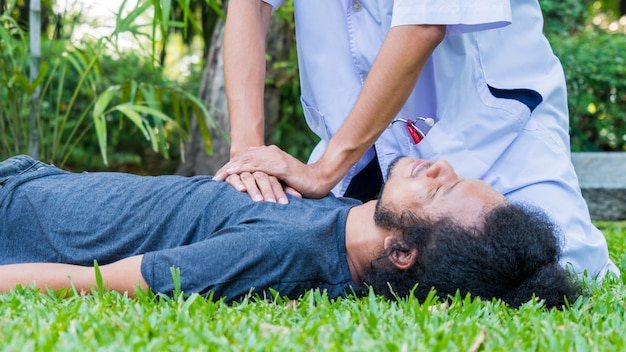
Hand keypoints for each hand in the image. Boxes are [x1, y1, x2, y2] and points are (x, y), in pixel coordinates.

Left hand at [214, 145, 332, 198]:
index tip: (220, 176)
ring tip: (219, 177)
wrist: (321, 179)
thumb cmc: (302, 181)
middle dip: (228, 168)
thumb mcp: (282, 176)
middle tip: (214, 178)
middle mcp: (271, 153)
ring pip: (248, 161)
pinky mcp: (280, 166)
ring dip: (232, 169)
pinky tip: (234, 174)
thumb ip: (269, 173)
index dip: (233, 167)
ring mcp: (276, 158)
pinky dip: (244, 170)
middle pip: (244, 158)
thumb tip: (256, 174)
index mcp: (271, 154)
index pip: (247, 159)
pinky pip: (258, 167)